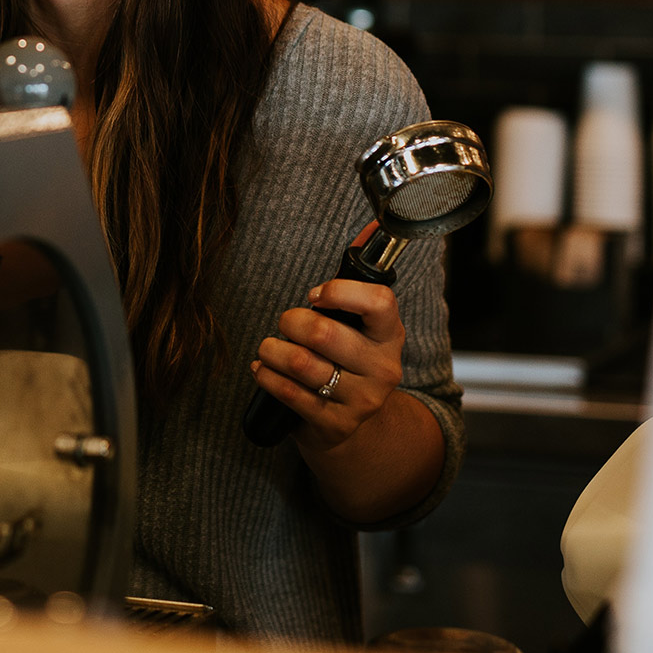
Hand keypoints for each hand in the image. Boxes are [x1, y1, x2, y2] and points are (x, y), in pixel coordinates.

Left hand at [251, 277, 405, 453]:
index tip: (315, 296)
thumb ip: (359, 277)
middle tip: (284, 323)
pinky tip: (262, 369)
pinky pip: (290, 394)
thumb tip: (371, 226)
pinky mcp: (335, 424)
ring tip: (267, 348)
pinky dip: (267, 376)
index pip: (378, 302)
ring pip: (302, 363)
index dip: (339, 292)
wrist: (351, 426)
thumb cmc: (348, 360)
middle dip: (290, 321)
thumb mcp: (362, 324)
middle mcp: (382, 368)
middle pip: (324, 333)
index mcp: (390, 335)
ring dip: (272, 350)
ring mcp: (362, 400)